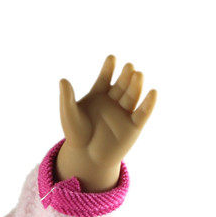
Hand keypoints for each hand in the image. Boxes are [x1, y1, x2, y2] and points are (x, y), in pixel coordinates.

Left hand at [56, 55, 156, 190]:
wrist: (86, 158)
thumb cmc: (76, 136)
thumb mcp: (69, 116)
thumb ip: (66, 99)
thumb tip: (62, 80)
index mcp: (99, 94)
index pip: (105, 77)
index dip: (108, 68)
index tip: (112, 59)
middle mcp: (114, 100)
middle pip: (121, 84)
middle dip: (125, 75)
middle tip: (129, 66)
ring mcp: (124, 112)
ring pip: (132, 95)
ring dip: (136, 85)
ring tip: (138, 75)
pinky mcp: (134, 126)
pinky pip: (142, 113)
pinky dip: (148, 104)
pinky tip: (153, 93)